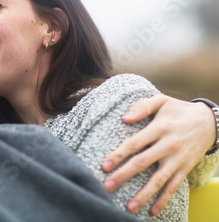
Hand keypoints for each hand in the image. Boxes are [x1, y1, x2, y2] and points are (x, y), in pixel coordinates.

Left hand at [101, 94, 215, 215]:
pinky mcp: (185, 168)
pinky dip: (164, 199)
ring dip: (143, 194)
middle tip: (107, 186)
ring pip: (158, 179)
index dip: (119, 155)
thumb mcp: (161, 101)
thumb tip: (125, 118)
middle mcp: (168, 145)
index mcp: (159, 128)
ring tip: (129, 206)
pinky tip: (153, 210)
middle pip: (143, 163)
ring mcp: (177, 159)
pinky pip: (174, 186)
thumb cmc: (178, 110)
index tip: (104, 165)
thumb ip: (142, 106)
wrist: (209, 121)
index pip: (135, 143)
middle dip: (124, 175)